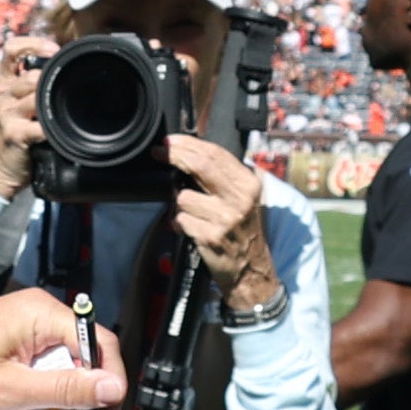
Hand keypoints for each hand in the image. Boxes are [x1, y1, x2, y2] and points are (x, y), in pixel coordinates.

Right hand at [0, 34, 50, 194]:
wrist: (0, 168)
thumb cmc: (16, 131)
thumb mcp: (17, 101)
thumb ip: (33, 84)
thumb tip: (64, 66)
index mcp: (1, 80)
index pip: (11, 48)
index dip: (33, 44)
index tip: (54, 49)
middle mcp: (0, 93)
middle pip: (31, 76)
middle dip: (50, 84)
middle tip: (64, 93)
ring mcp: (5, 113)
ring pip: (36, 96)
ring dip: (51, 105)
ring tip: (57, 114)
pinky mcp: (14, 133)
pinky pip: (40, 124)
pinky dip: (52, 127)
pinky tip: (56, 131)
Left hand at [0, 285, 126, 409]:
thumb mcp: (13, 391)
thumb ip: (65, 388)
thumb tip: (114, 388)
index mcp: (39, 313)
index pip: (97, 339)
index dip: (111, 376)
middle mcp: (37, 309)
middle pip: (85, 347)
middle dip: (92, 384)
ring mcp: (24, 321)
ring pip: (66, 354)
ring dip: (71, 386)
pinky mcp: (14, 334)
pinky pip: (45, 357)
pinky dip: (50, 381)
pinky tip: (45, 405)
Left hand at [165, 133, 279, 320]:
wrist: (251, 268)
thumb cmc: (242, 230)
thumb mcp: (244, 198)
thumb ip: (223, 175)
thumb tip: (190, 152)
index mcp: (248, 184)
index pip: (215, 154)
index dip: (188, 144)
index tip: (170, 141)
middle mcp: (240, 199)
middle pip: (200, 165)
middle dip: (174, 155)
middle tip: (159, 152)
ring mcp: (225, 219)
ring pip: (183, 196)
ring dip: (178, 204)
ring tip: (191, 212)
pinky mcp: (210, 237)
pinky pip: (180, 219)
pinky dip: (179, 223)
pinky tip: (190, 228)